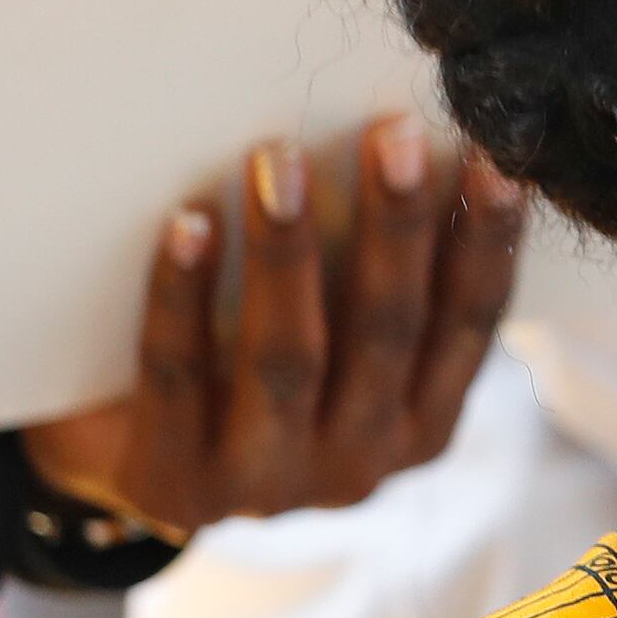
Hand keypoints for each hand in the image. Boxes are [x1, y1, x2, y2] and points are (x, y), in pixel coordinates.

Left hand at [26, 117, 524, 535]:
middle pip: (387, 331)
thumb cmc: (246, 370)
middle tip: (393, 133)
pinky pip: (178, 375)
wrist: (127, 464)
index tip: (489, 156)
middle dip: (396, 226)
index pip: (471, 326)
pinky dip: (182, 295)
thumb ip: (370, 287)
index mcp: (422, 427)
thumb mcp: (336, 347)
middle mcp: (360, 466)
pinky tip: (187, 223)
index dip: (485, 241)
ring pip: (289, 356)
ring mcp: (269, 485)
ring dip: (288, 250)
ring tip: (278, 158)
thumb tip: (408, 150)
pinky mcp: (177, 482)